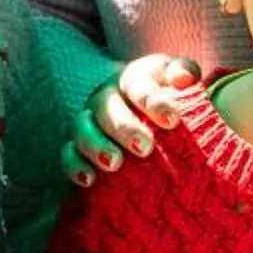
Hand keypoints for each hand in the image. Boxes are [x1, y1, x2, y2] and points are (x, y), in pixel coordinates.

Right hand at [60, 53, 202, 185]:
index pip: (139, 87)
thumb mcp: (178, 75)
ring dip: (96, 146)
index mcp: (132, 78)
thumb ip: (185, 72)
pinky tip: (89, 180)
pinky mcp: (77, 145)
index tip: (173, 120)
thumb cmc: (165, 93)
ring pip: (83, 129)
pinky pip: (68, 154)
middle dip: (125, 128)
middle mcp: (106, 97)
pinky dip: (75, 166)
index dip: (154, 103)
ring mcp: (89, 121)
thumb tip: (183, 79)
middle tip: (146, 148)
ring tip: (114, 164)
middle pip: (108, 108)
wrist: (136, 104)